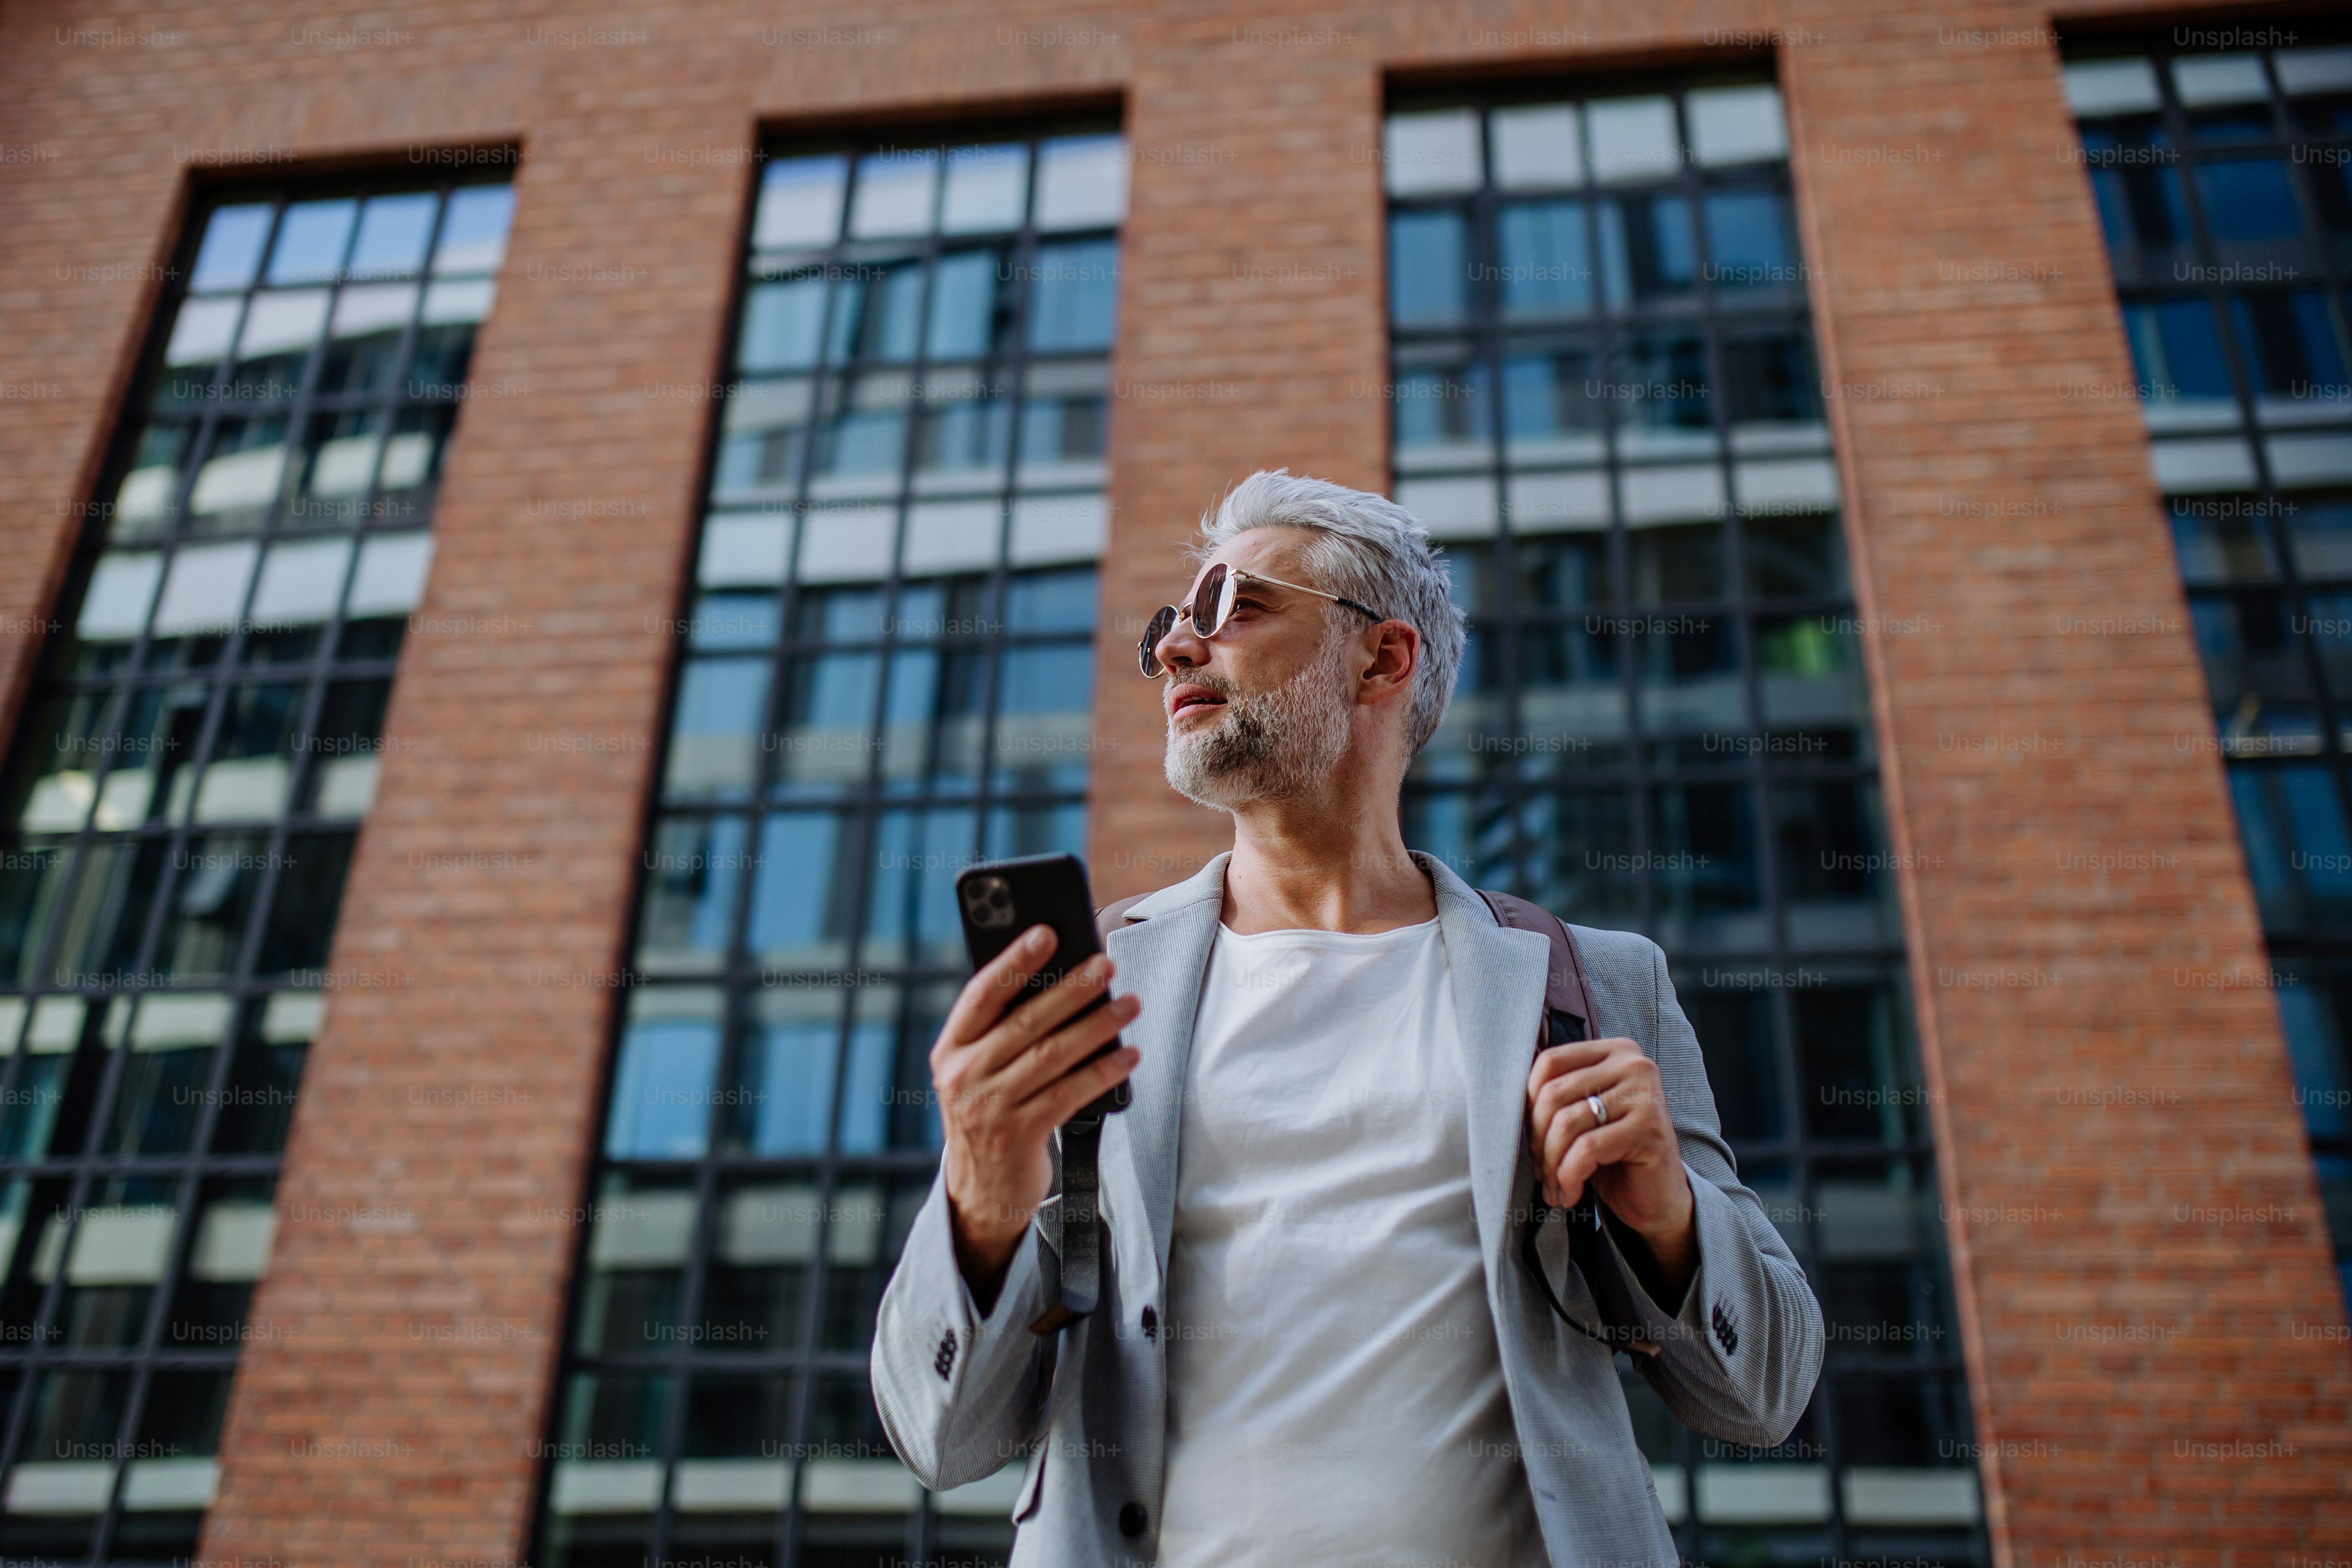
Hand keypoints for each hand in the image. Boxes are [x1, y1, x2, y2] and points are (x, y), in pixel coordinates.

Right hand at [933, 926, 1140, 1299]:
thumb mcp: (978, 1071)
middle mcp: (964, 1076)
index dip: (1014, 960)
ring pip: (1052, 1054)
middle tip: (1107, 964)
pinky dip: (1103, 1070)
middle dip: (1072, 988)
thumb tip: (1060, 979)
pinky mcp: (1019, 1135)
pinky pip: (1070, 1093)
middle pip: (1026, 1021)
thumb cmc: (989, 1114)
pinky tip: (1128, 1055)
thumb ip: (1002, 1032)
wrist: (980, 1192)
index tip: (1047, 933)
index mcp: (950, 1050)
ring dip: (1097, 1025)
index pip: (982, 994)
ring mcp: (989, 1108)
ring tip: (1130, 1004)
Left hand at [1527, 1036, 1695, 1296]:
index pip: (1549, 1061)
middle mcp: (1634, 1064)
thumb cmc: (1613, 1156)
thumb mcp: (1583, 1116)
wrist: (1658, 1199)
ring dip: (1551, 1164)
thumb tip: (1502, 1095)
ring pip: (1566, 1123)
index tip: (1528, 1136)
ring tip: (1553, 1187)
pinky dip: (1568, 1176)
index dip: (1527, 1102)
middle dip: (1536, 1140)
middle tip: (1539, 1171)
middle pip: (1553, 1093)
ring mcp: (1645, 1095)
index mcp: (1614, 1051)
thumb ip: (1558, 1094)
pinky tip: (1570, 1195)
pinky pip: (1587, 1149)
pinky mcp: (1650, 1129)